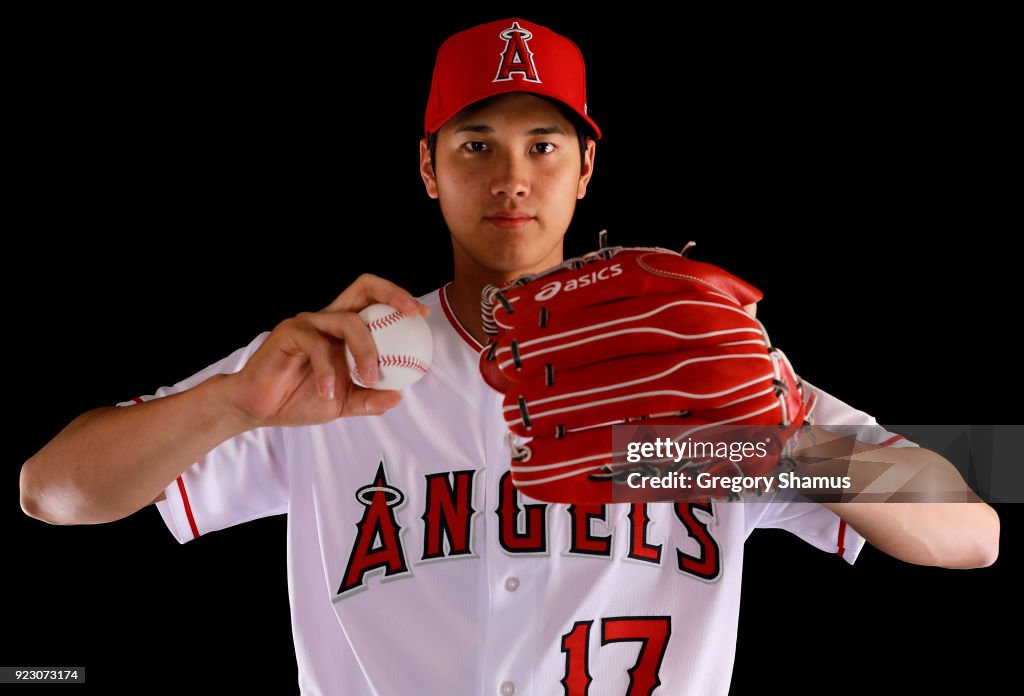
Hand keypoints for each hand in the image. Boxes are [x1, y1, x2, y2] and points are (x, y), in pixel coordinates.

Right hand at [227, 274, 429, 427]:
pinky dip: (328, 371)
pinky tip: (330, 392)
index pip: (374, 300)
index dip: (399, 299)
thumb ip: (370, 399)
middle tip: (411, 316)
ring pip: (347, 321)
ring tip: (370, 378)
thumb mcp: (344, 403)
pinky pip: (316, 346)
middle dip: (393, 295)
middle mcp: (327, 318)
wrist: (259, 409)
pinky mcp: (287, 334)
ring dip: (366, 351)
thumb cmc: (300, 399)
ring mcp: (307, 323)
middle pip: (362, 287)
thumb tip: (398, 396)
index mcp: (343, 328)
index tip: (421, 315)